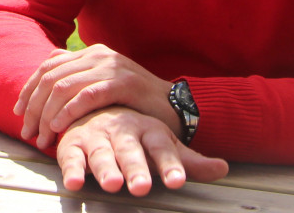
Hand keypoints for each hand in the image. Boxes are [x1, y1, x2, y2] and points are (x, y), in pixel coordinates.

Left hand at [15, 44, 169, 148]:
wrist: (174, 105)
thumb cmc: (134, 102)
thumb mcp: (103, 84)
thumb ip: (78, 79)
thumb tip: (46, 82)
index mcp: (90, 53)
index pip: (48, 67)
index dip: (29, 90)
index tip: (18, 113)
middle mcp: (97, 55)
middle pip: (51, 78)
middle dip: (34, 107)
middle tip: (27, 132)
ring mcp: (110, 67)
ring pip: (64, 87)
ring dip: (47, 114)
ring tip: (41, 137)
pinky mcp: (123, 83)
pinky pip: (87, 95)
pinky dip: (69, 111)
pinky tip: (59, 126)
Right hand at [56, 106, 228, 195]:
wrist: (95, 107)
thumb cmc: (135, 134)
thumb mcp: (163, 144)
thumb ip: (189, 161)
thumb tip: (224, 168)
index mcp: (148, 130)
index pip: (162, 148)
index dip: (170, 165)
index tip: (177, 182)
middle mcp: (122, 131)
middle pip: (130, 151)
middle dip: (135, 168)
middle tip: (142, 186)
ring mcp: (96, 136)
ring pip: (101, 153)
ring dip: (105, 168)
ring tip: (112, 184)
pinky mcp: (72, 143)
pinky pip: (70, 156)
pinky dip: (71, 168)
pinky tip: (74, 182)